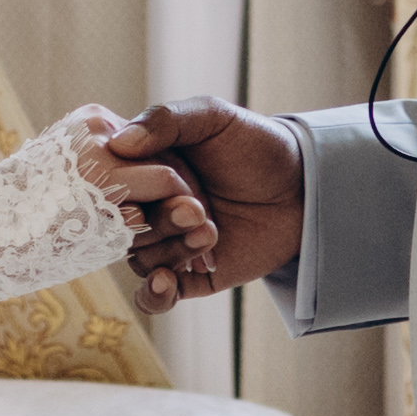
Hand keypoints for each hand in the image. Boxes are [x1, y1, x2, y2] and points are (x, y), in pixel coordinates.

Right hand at [108, 101, 304, 310]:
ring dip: (171, 249)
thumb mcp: (213, 118)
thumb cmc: (257, 144)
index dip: (125, 189)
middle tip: (197, 208)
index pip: (111, 185)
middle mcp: (151, 207)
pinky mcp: (190, 277)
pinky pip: (154, 297)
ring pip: (140, 259)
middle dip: (158, 221)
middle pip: (124, 226)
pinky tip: (167, 282)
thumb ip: (165, 120)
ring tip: (210, 232)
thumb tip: (118, 143)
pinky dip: (154, 295)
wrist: (305, 187)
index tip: (148, 189)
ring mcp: (169, 243)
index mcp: (145, 168)